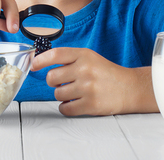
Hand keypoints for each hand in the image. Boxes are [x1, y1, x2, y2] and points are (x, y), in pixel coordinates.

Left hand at [31, 47, 156, 115]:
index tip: (34, 65)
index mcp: (84, 55)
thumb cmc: (106, 73)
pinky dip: (66, 108)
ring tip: (74, 92)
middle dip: (53, 82)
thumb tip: (41, 62)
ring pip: (57, 94)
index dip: (40, 60)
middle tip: (63, 83)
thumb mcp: (89, 57)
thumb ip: (68, 58)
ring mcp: (88, 88)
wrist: (130, 88)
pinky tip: (74, 103)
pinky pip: (65, 108)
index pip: (55, 54)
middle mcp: (85, 70)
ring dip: (61, 95)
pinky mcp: (90, 105)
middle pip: (52, 77)